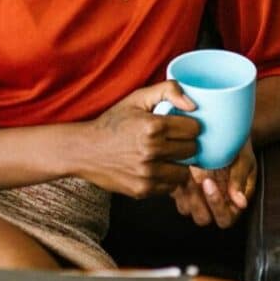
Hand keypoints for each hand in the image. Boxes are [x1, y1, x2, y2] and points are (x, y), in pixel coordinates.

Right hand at [75, 81, 200, 198]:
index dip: (189, 126)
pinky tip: (155, 168)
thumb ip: (168, 90)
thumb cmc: (113, 123)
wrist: (84, 150)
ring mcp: (147, 173)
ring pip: (184, 171)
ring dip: (178, 163)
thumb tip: (193, 105)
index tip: (179, 126)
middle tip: (172, 141)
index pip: (194, 129)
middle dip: (185, 143)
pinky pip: (170, 186)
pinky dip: (166, 178)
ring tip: (166, 156)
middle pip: (192, 150)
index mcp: (153, 126)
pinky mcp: (142, 190)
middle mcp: (151, 151)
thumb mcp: (137, 98)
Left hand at [172, 140, 256, 227]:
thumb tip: (241, 203)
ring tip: (187, 171)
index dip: (216, 205)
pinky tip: (180, 167)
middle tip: (196, 179)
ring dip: (185, 193)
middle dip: (197, 202)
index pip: (224, 219)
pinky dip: (175, 183)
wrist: (227, 133)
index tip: (209, 182)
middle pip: (202, 218)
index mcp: (232, 203)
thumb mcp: (245, 160)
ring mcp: (197, 198)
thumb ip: (240, 180)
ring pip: (185, 209)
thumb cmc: (239, 149)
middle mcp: (213, 205)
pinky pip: (174, 194)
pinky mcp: (183, 188)